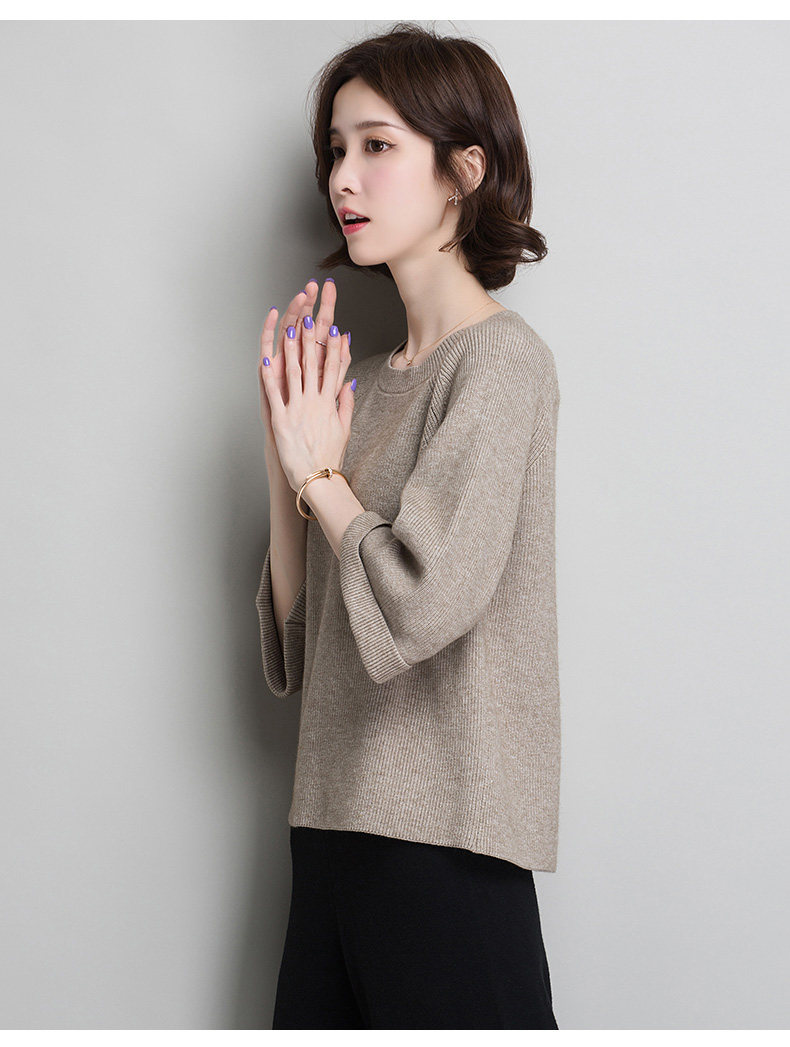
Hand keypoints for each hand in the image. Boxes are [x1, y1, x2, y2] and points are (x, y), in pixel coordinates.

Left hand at [259, 287, 353, 493]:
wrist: (318, 478)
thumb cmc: (330, 457)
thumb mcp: (344, 429)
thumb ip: (345, 404)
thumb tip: (349, 383)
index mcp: (329, 404)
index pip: (334, 369)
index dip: (333, 347)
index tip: (335, 329)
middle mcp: (314, 403)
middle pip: (313, 365)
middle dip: (311, 339)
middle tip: (310, 318)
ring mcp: (297, 410)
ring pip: (293, 373)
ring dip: (290, 348)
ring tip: (289, 328)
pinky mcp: (281, 420)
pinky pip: (274, 393)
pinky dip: (270, 375)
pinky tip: (268, 358)